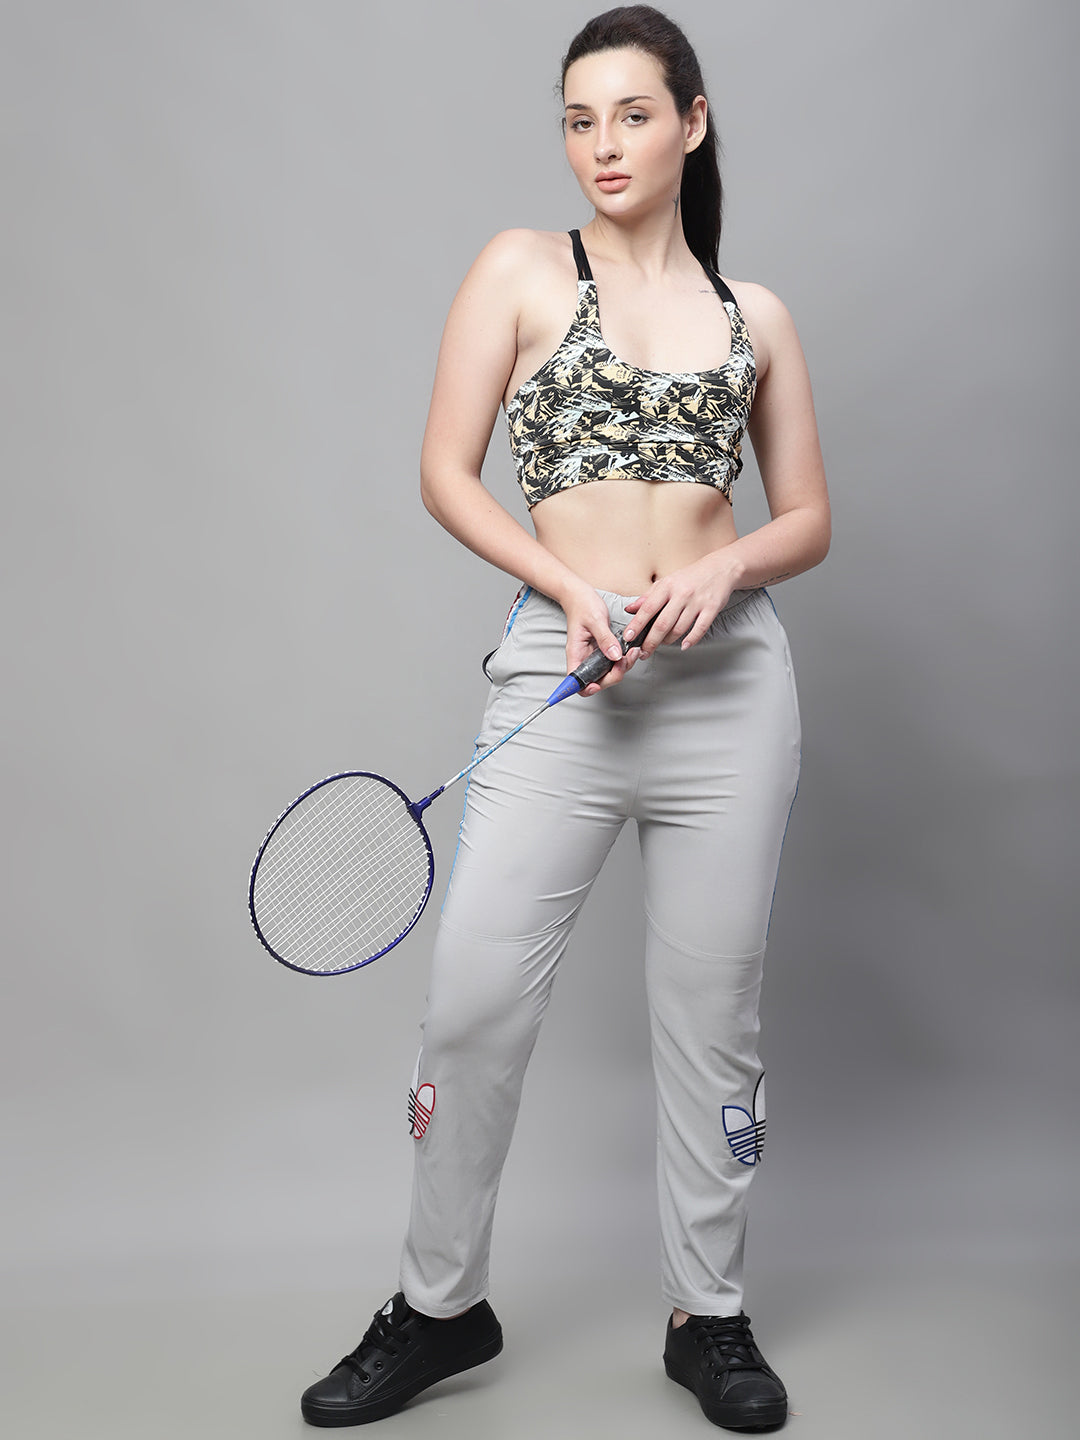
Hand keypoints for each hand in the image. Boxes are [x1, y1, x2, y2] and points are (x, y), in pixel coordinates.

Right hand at [560, 582, 635, 696]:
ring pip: (608, 673)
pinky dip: (623, 660)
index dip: (586, 688)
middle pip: (596, 681)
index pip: (575, 681)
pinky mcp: (603, 651)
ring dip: (622, 668)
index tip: (597, 685)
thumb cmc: (583, 605)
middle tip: (625, 660)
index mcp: (576, 653)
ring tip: (631, 652)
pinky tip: (630, 651)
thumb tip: (614, 656)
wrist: (581, 595)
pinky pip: (613, 663)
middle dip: (613, 676)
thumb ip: (605, 639)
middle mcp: (584, 658)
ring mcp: (593, 656)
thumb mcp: (595, 620)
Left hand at [622, 553, 740, 655]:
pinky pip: (699, 629)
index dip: (636, 624)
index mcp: (667, 586)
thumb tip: (629, 609)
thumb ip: (648, 596)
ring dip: (668, 641)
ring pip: (679, 629)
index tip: (628, 637)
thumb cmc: (691, 577)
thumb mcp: (667, 581)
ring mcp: (697, 602)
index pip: (648, 608)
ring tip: (662, 644)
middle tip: (643, 652)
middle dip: (650, 641)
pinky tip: (684, 645)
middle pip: (662, 624)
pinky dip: (691, 640)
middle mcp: (681, 594)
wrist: (721, 568)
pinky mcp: (711, 608)